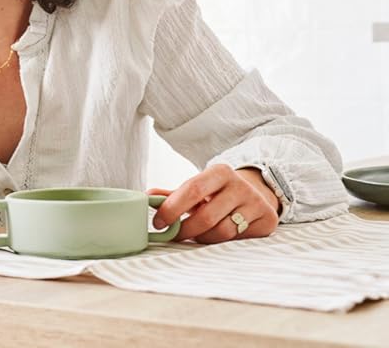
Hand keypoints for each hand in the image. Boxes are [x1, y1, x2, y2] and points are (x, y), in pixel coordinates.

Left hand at [148, 164, 280, 243]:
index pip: (193, 190)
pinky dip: (221, 241)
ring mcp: (257, 203)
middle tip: (173, 235)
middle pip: (207, 217)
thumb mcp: (197, 187)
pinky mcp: (267, 220)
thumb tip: (146, 197)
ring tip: (196, 234)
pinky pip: (237, 239)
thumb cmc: (217, 192)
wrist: (255, 192)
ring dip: (202, 238)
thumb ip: (172, 194)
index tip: (158, 223)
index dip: (172, 208)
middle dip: (185, 230)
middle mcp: (241, 186)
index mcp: (220, 172)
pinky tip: (216, 234)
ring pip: (222, 232)